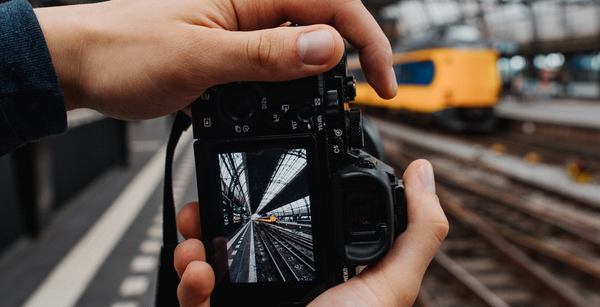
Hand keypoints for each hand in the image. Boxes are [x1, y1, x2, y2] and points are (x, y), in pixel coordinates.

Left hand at [34, 0, 396, 119]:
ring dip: (319, 76)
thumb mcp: (201, 59)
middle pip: (322, 22)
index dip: (366, 41)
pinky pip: (273, 61)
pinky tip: (284, 107)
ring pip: (299, 45)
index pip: (331, 4)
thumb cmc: (121, 51)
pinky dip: (288, 86)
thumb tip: (329, 47)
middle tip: (362, 98)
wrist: (80, 65)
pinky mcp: (229, 48)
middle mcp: (248, 4)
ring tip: (326, 108)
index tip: (381, 82)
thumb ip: (267, 54)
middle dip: (351, 58)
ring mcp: (239, 27)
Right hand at [174, 159, 448, 306]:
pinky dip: (187, 280)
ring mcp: (247, 303)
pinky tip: (198, 271)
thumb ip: (417, 232)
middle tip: (207, 202)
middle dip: (218, 215)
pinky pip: (190, 297)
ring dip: (194, 243)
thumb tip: (422, 171)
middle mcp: (279, 285)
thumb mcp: (390, 288)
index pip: (289, 224)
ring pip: (207, 261)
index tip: (261, 176)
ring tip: (194, 236)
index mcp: (318, 272)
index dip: (272, 199)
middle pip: (241, 238)